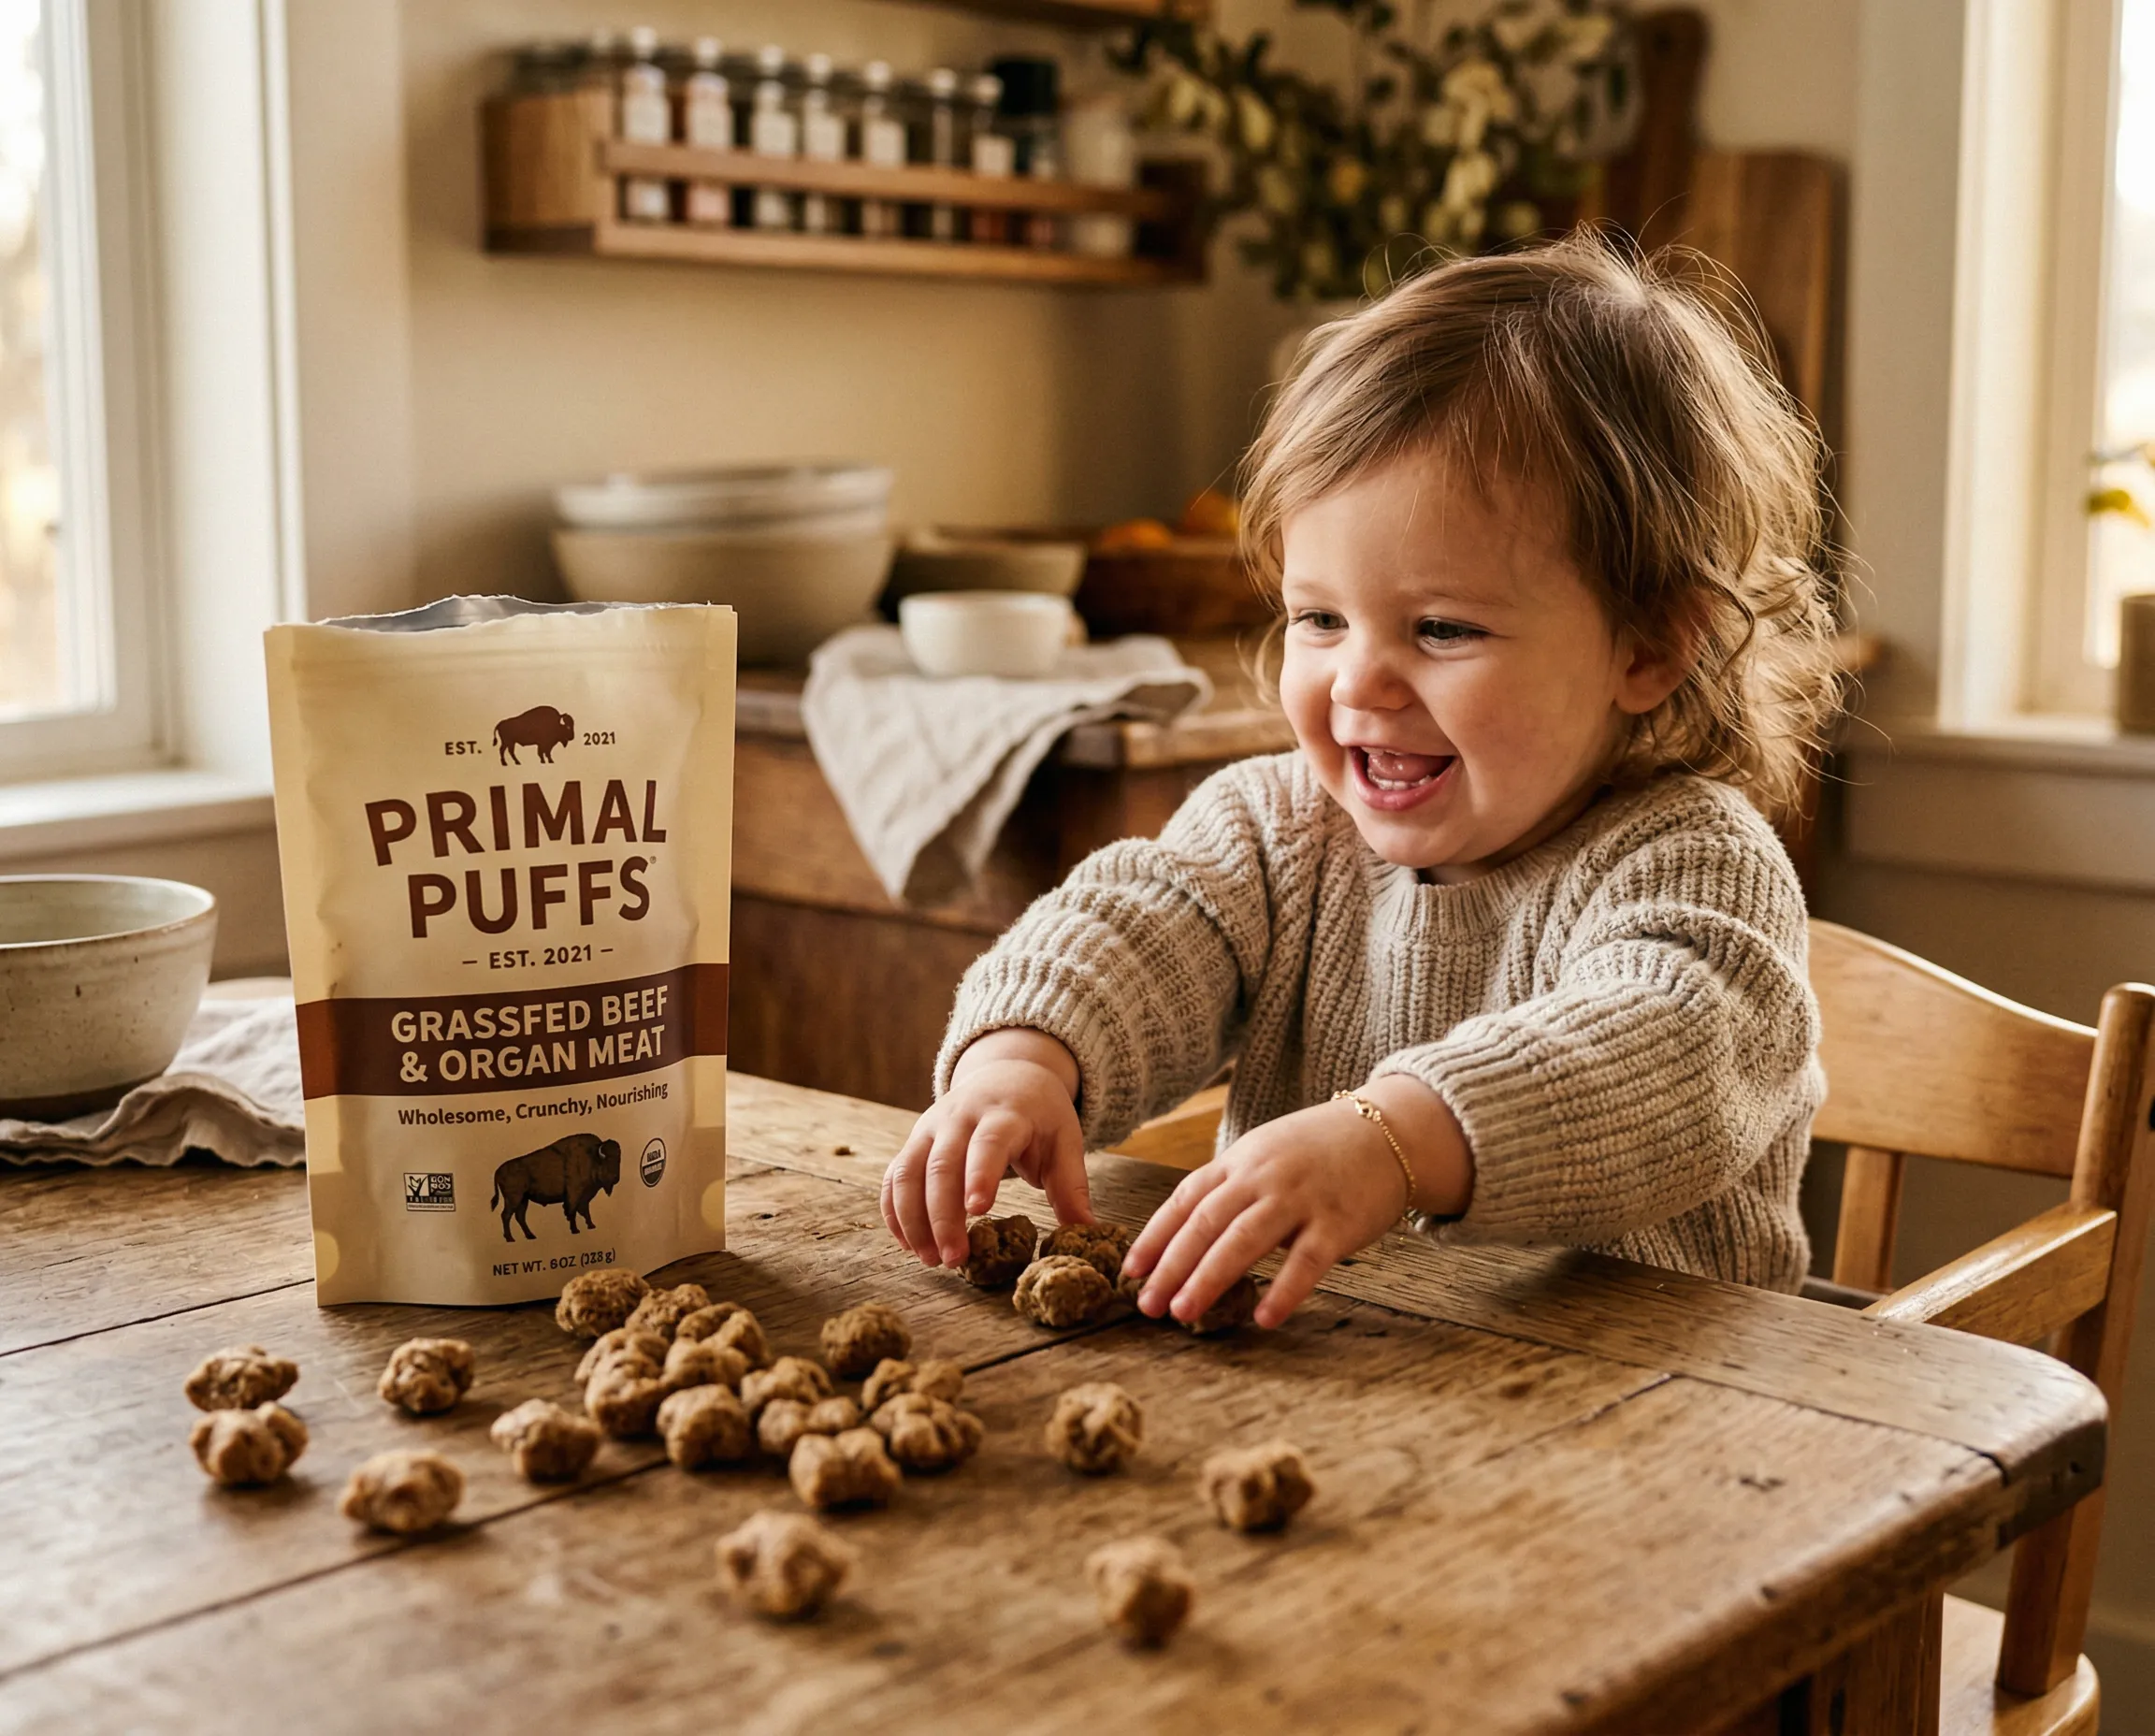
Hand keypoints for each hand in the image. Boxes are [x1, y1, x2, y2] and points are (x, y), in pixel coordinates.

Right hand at [882, 1029, 1089, 1267]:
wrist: (1008, 1074)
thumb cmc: (1039, 1116)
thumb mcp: (1064, 1141)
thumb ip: (1071, 1185)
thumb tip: (1086, 1231)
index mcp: (1004, 1114)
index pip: (989, 1142)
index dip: (981, 1174)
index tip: (977, 1210)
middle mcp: (959, 1118)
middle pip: (941, 1164)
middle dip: (943, 1215)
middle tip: (954, 1259)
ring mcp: (931, 1128)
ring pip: (909, 1172)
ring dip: (913, 1218)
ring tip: (930, 1259)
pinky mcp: (913, 1141)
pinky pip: (894, 1176)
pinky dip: (894, 1211)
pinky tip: (908, 1244)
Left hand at [1122, 1078, 1469, 1328]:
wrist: (1390, 1131)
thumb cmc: (1321, 1149)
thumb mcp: (1267, 1152)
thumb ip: (1231, 1184)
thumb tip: (1187, 1230)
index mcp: (1240, 1161)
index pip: (1186, 1199)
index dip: (1155, 1236)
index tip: (1131, 1270)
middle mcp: (1263, 1177)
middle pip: (1205, 1223)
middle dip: (1171, 1266)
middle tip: (1147, 1305)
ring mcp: (1300, 1199)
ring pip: (1244, 1240)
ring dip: (1209, 1278)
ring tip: (1183, 1313)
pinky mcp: (1338, 1223)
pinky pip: (1306, 1263)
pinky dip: (1283, 1291)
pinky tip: (1263, 1319)